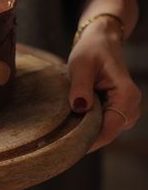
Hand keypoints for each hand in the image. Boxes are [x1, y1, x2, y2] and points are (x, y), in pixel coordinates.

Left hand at [68, 16, 141, 151]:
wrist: (102, 42)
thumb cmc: (92, 50)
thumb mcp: (81, 65)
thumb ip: (80, 86)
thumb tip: (79, 108)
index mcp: (126, 95)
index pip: (108, 129)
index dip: (88, 140)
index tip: (66, 148)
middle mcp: (132, 107)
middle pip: (106, 134)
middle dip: (84, 137)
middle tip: (57, 139)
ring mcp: (127, 111)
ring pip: (104, 131)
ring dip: (85, 130)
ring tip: (63, 125)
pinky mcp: (118, 112)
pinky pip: (103, 125)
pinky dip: (88, 124)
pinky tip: (73, 119)